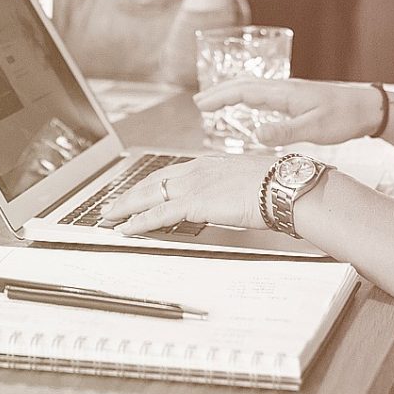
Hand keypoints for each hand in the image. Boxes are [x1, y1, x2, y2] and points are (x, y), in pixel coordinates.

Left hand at [98, 153, 271, 233]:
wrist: (285, 186)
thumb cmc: (276, 185)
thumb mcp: (247, 181)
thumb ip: (230, 188)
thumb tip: (228, 199)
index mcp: (209, 164)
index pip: (170, 174)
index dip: (149, 184)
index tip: (136, 192)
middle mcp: (197, 170)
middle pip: (152, 182)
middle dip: (129, 195)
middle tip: (111, 206)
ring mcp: (195, 184)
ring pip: (149, 196)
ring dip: (125, 208)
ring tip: (108, 218)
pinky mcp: (196, 202)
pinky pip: (159, 214)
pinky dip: (138, 222)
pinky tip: (126, 229)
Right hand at [194, 78, 380, 146]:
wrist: (366, 108)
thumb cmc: (344, 117)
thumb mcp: (315, 128)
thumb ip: (285, 131)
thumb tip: (256, 134)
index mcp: (284, 93)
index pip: (244, 91)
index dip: (220, 97)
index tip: (201, 104)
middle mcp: (283, 88)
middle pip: (244, 85)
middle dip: (219, 92)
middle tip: (198, 102)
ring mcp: (289, 92)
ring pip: (253, 88)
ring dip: (231, 93)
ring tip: (213, 102)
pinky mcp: (295, 99)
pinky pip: (263, 95)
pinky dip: (247, 98)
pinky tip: (246, 107)